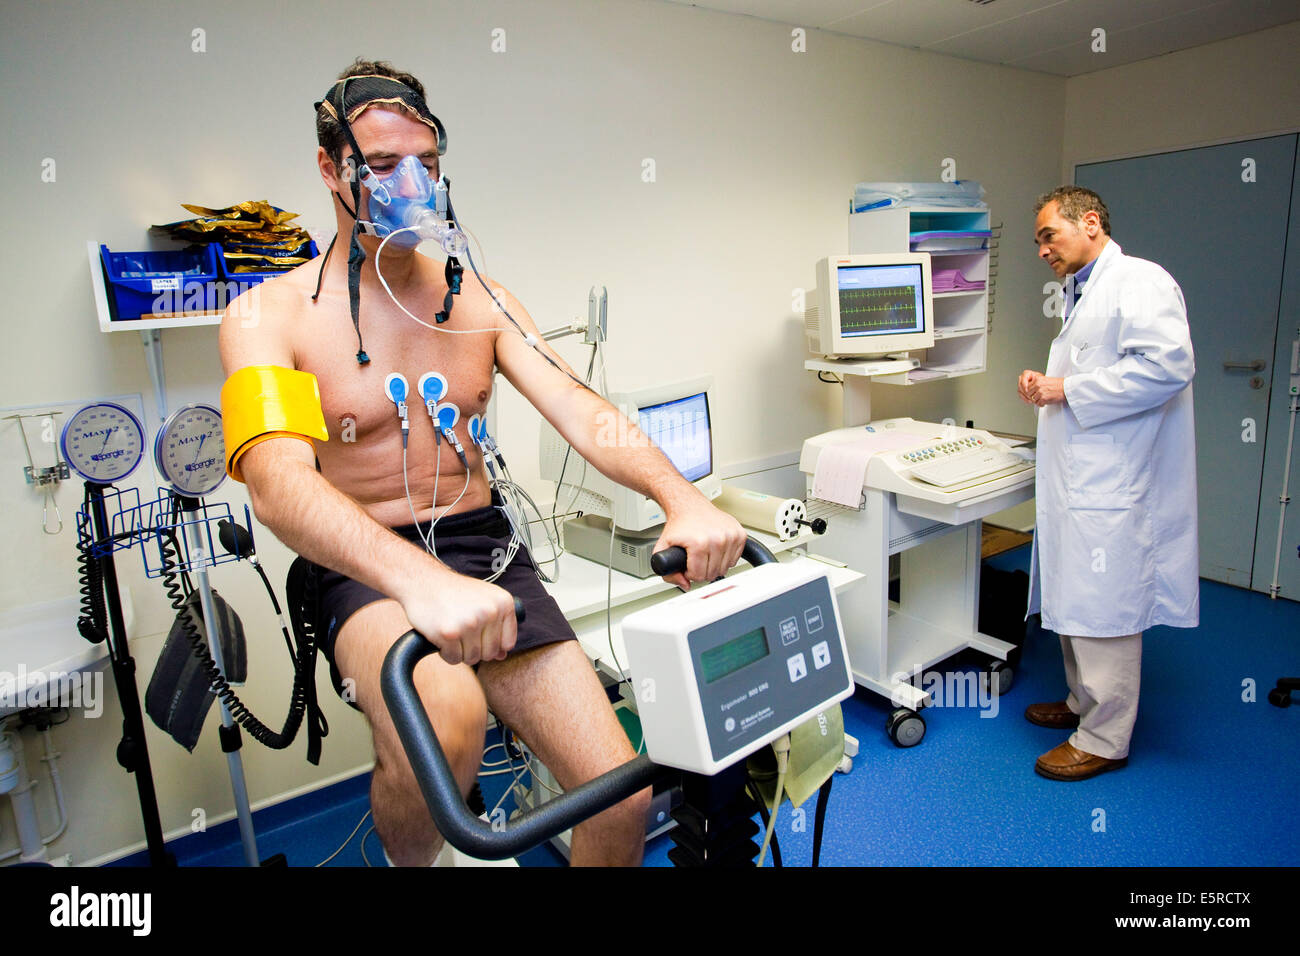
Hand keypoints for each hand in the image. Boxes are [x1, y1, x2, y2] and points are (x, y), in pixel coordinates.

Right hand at [398, 569, 517, 665]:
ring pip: (472, 658)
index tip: (478, 634)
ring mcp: (470, 622)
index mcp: (503, 602)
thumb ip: (497, 626)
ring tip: (452, 631)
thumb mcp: (483, 600)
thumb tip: (502, 656)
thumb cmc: (454, 592)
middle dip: (474, 649)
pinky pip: (453, 658)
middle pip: (490, 653)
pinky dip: (446, 653)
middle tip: (461, 632)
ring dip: (459, 651)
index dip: (491, 644)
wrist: (423, 580)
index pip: (507, 643)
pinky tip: (441, 636)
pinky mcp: (449, 633)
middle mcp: (490, 611)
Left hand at [653, 495, 746, 590]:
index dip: (690, 573)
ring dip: (714, 565)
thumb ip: (668, 572)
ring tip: (705, 554)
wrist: (690, 505)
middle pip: (712, 574)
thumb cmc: (679, 524)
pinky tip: (715, 549)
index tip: (687, 564)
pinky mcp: (740, 534)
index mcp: (699, 543)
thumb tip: (685, 585)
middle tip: (695, 559)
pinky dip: (725, 558)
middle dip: (702, 570)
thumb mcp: (663, 547)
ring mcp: (731, 536)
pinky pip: (735, 559)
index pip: (698, 576)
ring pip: (725, 568)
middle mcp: (718, 538)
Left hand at [1019, 370, 1065, 406]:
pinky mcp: (1044, 398)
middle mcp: (1038, 385)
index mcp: (1037, 379)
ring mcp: (1040, 392)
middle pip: (1028, 394)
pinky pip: (1039, 404)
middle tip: (1038, 397)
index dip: (1029, 392)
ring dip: (1038, 401)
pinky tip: (1046, 401)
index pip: (1026, 388)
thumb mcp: (1044, 380)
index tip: (1033, 393)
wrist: (1066, 388)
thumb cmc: (1056, 384)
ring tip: (1044, 398)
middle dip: (1032, 397)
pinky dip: (1042, 404)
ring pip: (1033, 400)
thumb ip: (1035, 383)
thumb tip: (1026, 389)